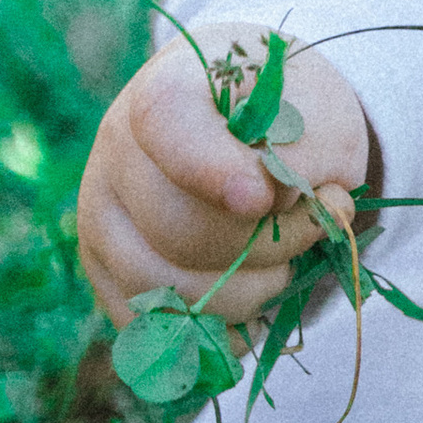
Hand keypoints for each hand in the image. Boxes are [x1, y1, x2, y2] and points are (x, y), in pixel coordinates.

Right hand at [76, 38, 374, 331]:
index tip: (262, 200)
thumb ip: (302, 157)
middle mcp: (115, 150)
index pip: (168, 126)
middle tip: (313, 228)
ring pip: (163, 289)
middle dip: (266, 247)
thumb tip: (270, 209)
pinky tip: (254, 310)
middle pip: (178, 230)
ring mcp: (101, 214)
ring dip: (247, 295)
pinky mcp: (105, 271)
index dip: (212, 171)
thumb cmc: (293, 117)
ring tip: (284, 266)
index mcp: (167, 89)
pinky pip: (150, 326)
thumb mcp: (320, 117)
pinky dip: (213, 333)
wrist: (263, 128)